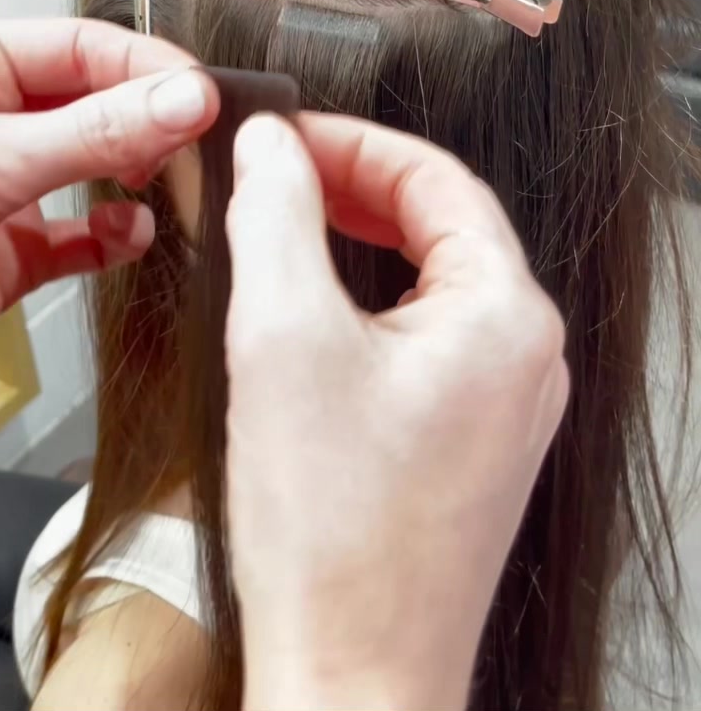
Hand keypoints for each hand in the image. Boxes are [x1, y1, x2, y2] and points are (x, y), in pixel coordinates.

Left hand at [0, 18, 218, 324]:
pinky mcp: (5, 254)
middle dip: (147, 123)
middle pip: (94, 105)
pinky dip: (108, 239)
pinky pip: (74, 237)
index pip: (82, 47)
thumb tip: (183, 97)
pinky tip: (129, 236)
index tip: (201, 92)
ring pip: (90, 170)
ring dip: (134, 179)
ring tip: (170, 183)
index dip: (146, 66)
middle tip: (198, 139)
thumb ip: (95, 131)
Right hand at [226, 113, 568, 710]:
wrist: (352, 677)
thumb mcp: (281, 337)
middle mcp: (523, 356)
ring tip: (288, 229)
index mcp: (505, 316)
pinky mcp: (472, 442)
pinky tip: (316, 312)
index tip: (286, 138)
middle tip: (279, 177)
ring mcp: (504, 404)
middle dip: (353, 190)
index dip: (352, 144)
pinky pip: (427, 339)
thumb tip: (272, 147)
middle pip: (440, 226)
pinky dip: (370, 305)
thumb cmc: (334, 538)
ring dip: (360, 245)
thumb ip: (276, 216)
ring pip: (431, 282)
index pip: (435, 179)